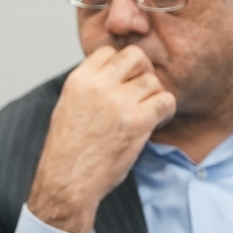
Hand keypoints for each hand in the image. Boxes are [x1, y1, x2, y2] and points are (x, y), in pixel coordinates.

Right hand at [27, 45, 175, 232]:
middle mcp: (98, 86)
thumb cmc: (67, 151)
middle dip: (142, 71)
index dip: (119, 65)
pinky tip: (154, 122)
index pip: (108, 52)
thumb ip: (88, 87)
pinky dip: (165, 111)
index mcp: (78, 80)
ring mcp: (118, 103)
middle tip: (141, 92)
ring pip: (153, 80)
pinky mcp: (136, 122)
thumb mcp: (67, 107)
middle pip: (135, 56)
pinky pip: (165, 101)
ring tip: (146, 113)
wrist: (67, 181)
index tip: (122, 82)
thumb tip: (112, 75)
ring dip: (154, 96)